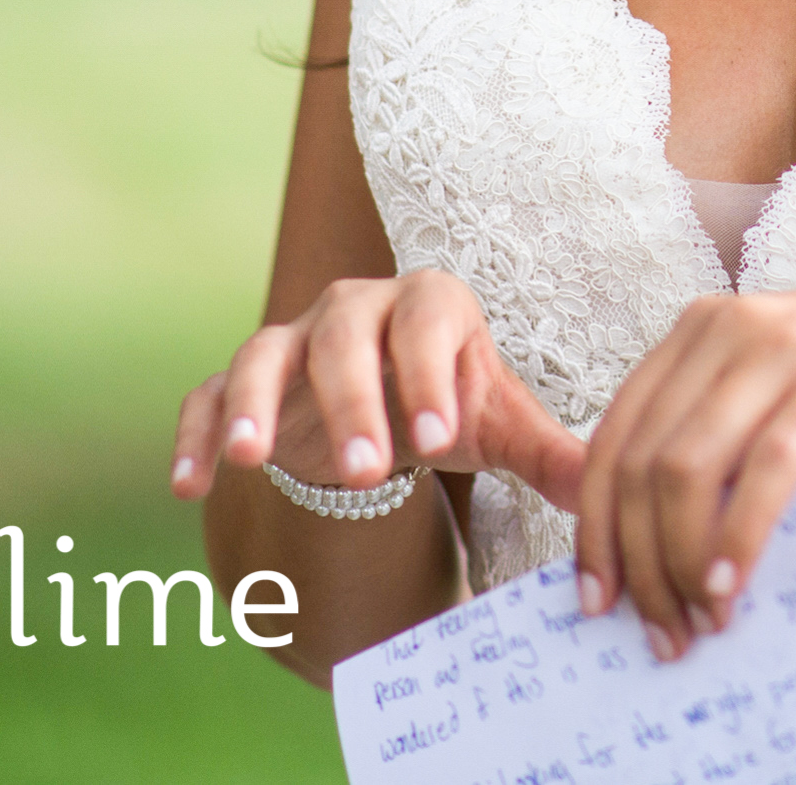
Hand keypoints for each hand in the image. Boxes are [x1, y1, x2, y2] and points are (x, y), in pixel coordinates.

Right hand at [173, 269, 587, 511]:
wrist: (386, 403)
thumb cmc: (447, 404)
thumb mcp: (499, 425)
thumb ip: (549, 454)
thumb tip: (606, 490)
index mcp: (429, 304)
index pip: (428, 324)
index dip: (430, 375)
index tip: (440, 437)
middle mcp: (355, 308)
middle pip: (345, 338)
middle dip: (352, 402)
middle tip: (365, 473)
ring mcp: (291, 340)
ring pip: (266, 354)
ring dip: (257, 404)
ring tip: (254, 460)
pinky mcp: (240, 379)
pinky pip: (207, 394)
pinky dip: (197, 432)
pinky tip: (190, 484)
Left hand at [576, 287, 795, 658]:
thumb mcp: (777, 388)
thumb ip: (712, 430)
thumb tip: (639, 538)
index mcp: (699, 329)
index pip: (612, 438)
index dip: (592, 529)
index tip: (595, 599)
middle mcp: (730, 326)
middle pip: (640, 463)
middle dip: (639, 562)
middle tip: (659, 632)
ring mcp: (786, 347)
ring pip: (687, 468)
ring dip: (682, 561)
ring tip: (701, 620)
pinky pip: (767, 466)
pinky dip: (740, 533)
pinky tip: (733, 581)